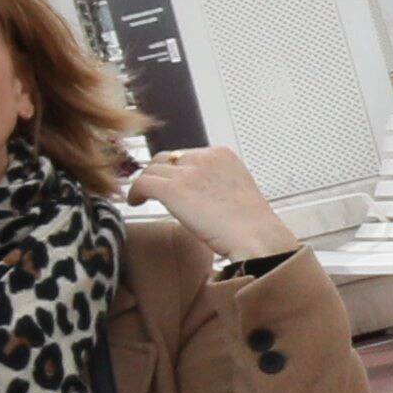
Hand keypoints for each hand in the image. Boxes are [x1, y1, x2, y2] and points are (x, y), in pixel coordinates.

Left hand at [132, 146, 296, 264]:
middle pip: (165, 159)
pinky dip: (135, 192)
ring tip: (142, 198)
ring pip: (151, 171)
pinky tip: (136, 202)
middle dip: (157, 175)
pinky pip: (142, 183)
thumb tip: (195, 190)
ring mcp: (188, 172)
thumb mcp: (235, 189)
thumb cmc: (251, 224)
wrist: (257, 238)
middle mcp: (204, 158)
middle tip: (152, 191)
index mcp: (222, 155)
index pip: (185, 154)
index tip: (168, 182)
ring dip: (145, 185)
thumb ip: (214, 181)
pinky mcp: (174, 189)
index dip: (173, 170)